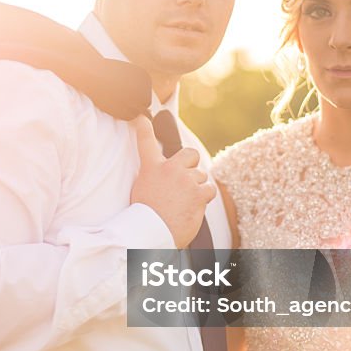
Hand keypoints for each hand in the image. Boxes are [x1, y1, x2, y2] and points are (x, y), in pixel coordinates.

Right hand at [131, 116, 215, 248]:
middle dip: (192, 164)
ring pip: (201, 176)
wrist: (152, 234)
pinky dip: (205, 198)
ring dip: (196, 187)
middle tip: (186, 179)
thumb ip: (154, 176)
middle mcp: (170, 169)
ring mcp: (186, 180)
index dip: (144, 127)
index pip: (146, 142)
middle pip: (190, 154)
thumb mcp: (142, 189)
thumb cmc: (145, 216)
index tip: (142, 117)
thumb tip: (162, 174)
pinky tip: (194, 207)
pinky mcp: (199, 193)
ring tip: (184, 203)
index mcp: (151, 168)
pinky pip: (209, 189)